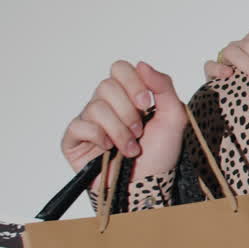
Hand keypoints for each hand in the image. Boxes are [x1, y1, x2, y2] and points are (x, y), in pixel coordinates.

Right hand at [61, 61, 187, 186]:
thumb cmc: (160, 152)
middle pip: (106, 86)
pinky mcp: (74, 140)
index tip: (147, 104)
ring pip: (96, 107)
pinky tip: (109, 150)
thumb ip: (163, 86)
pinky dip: (99, 138)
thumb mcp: (174, 116)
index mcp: (127, 95)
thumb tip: (142, 64)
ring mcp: (88, 121)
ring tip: (130, 148)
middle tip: (139, 131)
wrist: (150, 183)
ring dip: (119, 130)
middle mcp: (106, 104)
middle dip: (128, 112)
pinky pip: (79, 126)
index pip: (120, 69)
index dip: (133, 84)